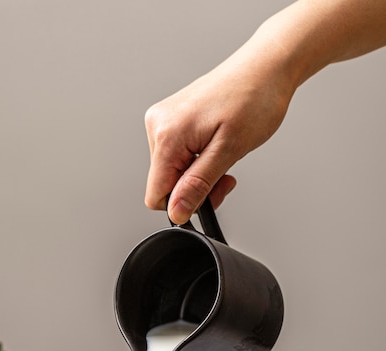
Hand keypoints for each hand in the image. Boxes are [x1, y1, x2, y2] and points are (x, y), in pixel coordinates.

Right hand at [145, 47, 293, 223]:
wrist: (266, 67)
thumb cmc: (254, 98)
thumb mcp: (228, 151)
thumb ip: (198, 185)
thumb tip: (176, 211)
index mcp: (166, 135)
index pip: (156, 194)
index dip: (184, 203)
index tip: (211, 192)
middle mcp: (158, 125)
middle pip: (165, 184)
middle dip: (195, 188)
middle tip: (225, 174)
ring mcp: (164, 121)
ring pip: (172, 172)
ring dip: (199, 174)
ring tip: (224, 155)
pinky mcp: (173, 119)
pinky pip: (178, 155)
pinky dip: (198, 159)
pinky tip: (216, 146)